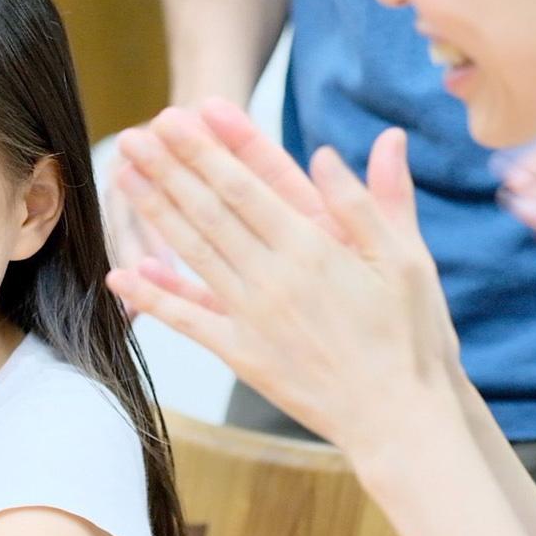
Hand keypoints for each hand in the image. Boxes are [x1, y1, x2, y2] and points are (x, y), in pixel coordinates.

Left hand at [104, 102, 464, 463]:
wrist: (398, 418)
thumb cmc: (411, 335)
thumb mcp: (406, 260)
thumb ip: (372, 201)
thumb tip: (330, 152)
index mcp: (315, 247)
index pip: (247, 185)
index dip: (208, 150)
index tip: (179, 117)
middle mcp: (276, 277)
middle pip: (211, 211)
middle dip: (170, 169)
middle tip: (136, 133)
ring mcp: (254, 317)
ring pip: (194, 254)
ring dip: (156, 212)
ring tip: (125, 177)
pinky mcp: (243, 354)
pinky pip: (190, 321)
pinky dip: (155, 297)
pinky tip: (123, 273)